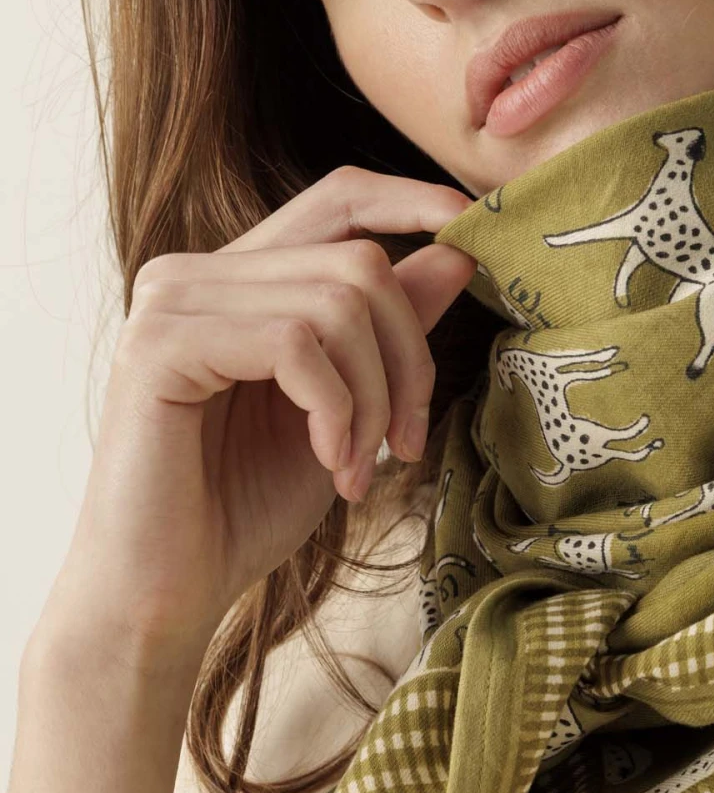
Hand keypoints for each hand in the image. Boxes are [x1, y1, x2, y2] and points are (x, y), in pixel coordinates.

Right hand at [33, 166, 476, 667]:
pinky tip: (328, 464)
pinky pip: (292, 343)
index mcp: (237, 279)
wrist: (165, 594)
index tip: (474, 229)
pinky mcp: (159, 344)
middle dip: (410, 360)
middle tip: (407, 445)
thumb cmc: (243, 509)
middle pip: (359, 262)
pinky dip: (334, 409)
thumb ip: (389, 328)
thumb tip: (459, 250)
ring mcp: (171, 301)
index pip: (338, 198)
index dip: (413, 200)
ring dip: (374, 399)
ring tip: (357, 468)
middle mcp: (195, 273)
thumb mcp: (346, 409)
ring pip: (336, 303)